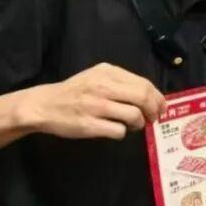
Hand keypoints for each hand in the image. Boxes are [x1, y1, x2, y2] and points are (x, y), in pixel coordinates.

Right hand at [19, 63, 165, 139]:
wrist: (44, 105)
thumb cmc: (74, 92)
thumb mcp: (96, 77)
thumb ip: (121, 82)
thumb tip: (150, 96)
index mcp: (107, 72)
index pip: (144, 83)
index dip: (157, 98)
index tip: (161, 107)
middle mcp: (103, 86)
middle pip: (143, 98)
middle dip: (154, 110)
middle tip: (153, 118)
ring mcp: (96, 106)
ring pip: (134, 115)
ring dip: (139, 123)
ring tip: (133, 125)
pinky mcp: (90, 125)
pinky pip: (119, 131)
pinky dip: (123, 133)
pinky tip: (116, 130)